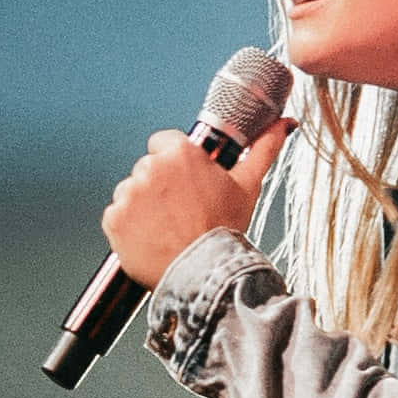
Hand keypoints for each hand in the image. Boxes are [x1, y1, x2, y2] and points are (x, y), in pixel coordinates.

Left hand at [102, 119, 293, 288]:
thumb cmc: (226, 230)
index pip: (164, 142)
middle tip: (180, 211)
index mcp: (180, 153)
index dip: (175, 163)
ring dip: (142, 206)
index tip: (184, 182)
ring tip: (166, 227)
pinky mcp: (113, 219)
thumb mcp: (248, 186)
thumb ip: (263, 149)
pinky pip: (116, 215)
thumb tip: (284, 123)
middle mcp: (150, 167)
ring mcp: (129, 193)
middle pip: (148, 168)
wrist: (204, 274)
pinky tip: (150, 238)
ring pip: (131, 191)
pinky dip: (128, 227)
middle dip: (160, 186)